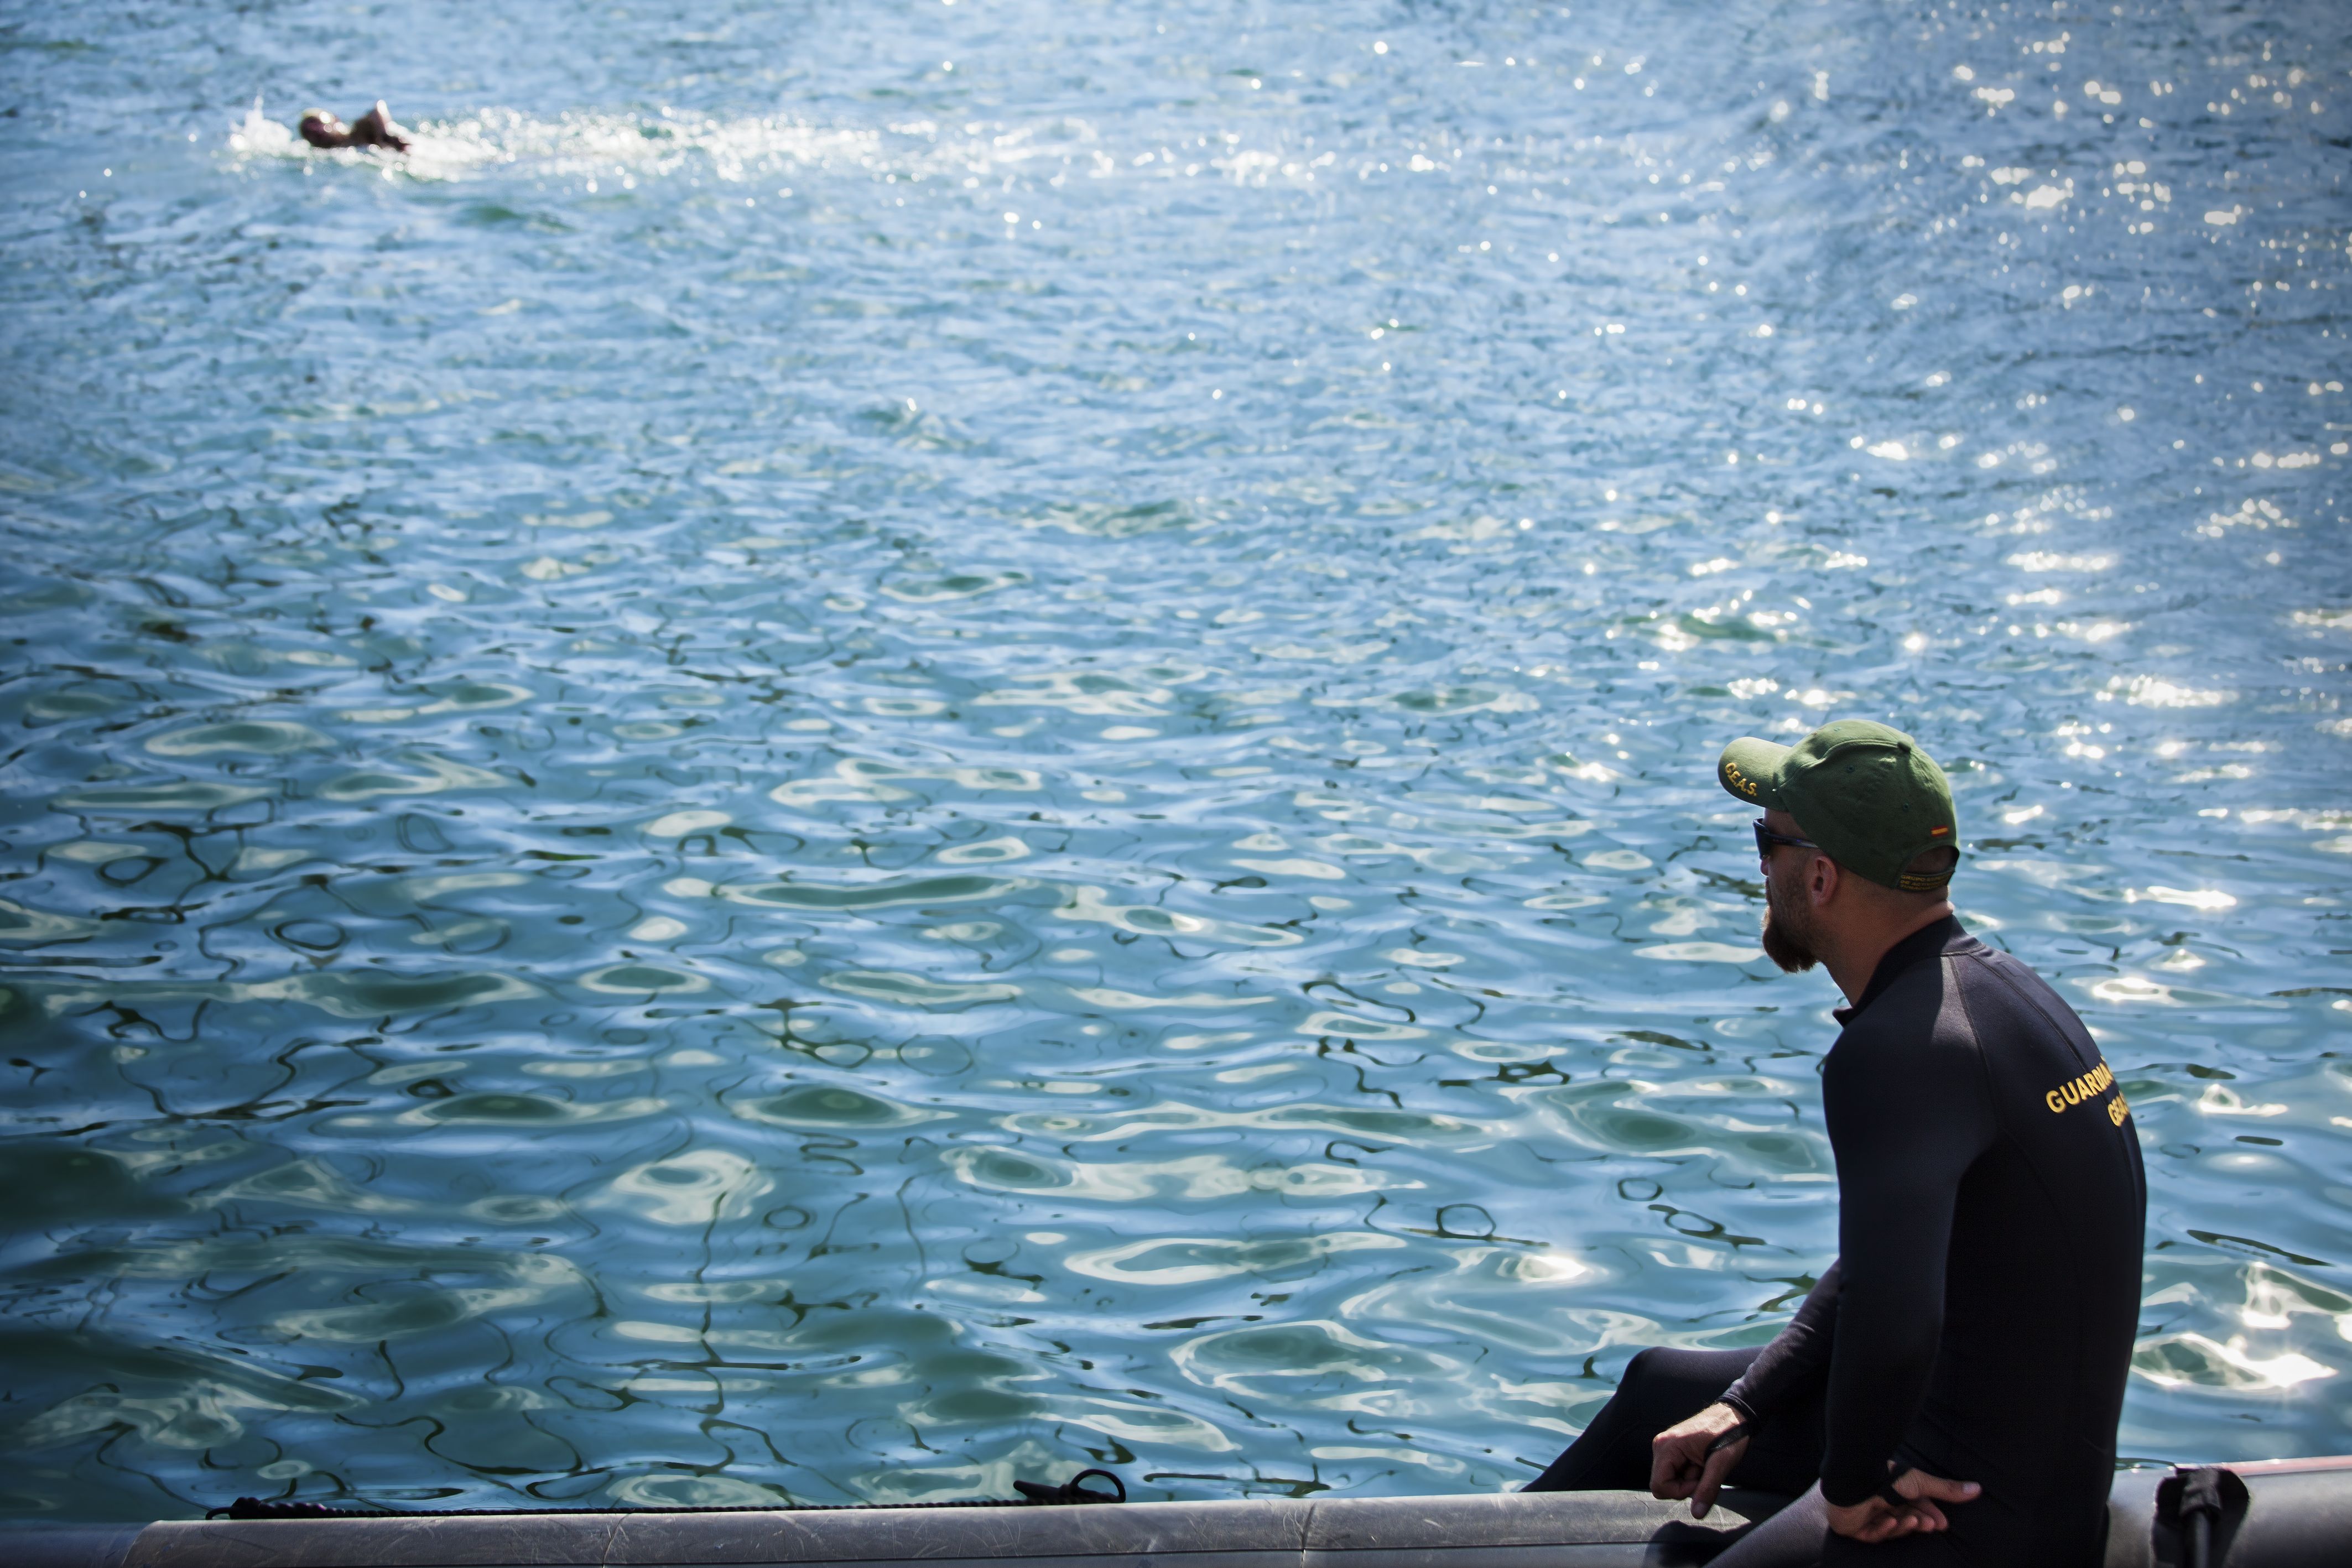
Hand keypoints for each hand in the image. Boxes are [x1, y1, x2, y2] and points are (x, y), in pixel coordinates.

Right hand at [1649, 1402, 1747, 1519]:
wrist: (1735, 1415)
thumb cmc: (1729, 1433)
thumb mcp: (1721, 1463)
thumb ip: (1707, 1489)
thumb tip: (1697, 1513)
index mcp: (1667, 1446)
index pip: (1659, 1486)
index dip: (1681, 1492)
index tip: (1700, 1480)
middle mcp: (1661, 1445)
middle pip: (1663, 1484)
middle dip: (1685, 1485)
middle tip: (1704, 1471)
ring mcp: (1666, 1446)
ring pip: (1670, 1479)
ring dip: (1689, 1479)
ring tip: (1705, 1464)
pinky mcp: (1673, 1449)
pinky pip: (1675, 1472)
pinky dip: (1690, 1473)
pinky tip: (1702, 1462)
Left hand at [1825, 1467, 1980, 1542]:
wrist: (1854, 1479)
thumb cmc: (1886, 1477)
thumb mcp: (1920, 1483)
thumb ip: (1946, 1489)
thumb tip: (1978, 1488)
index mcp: (1893, 1491)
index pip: (1916, 1508)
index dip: (1929, 1516)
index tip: (1942, 1524)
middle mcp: (1880, 1502)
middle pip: (1905, 1519)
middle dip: (1919, 1522)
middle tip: (1931, 1525)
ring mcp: (1866, 1515)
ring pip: (1892, 1528)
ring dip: (1904, 1525)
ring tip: (1913, 1520)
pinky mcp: (1854, 1527)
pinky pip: (1873, 1534)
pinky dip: (1883, 1529)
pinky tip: (1890, 1521)